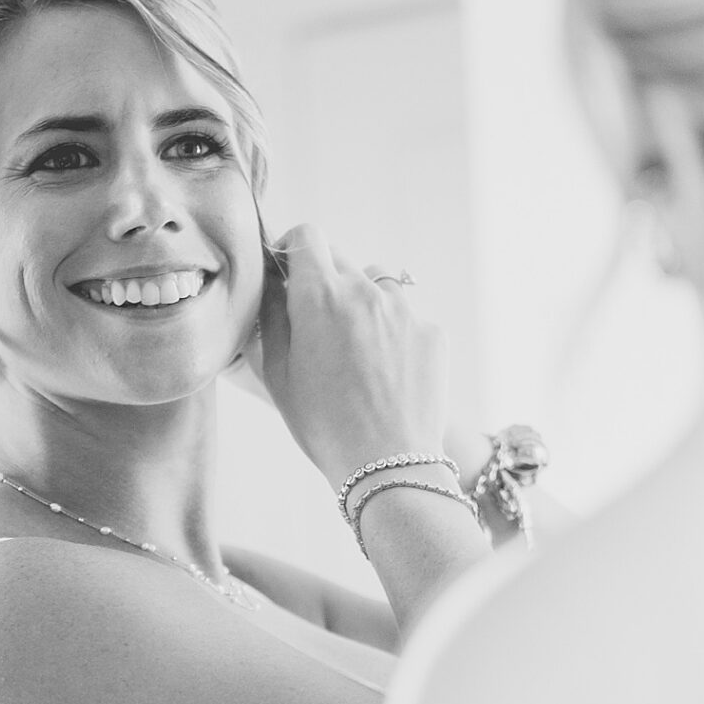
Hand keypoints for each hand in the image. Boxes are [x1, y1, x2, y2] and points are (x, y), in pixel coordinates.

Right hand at [255, 227, 448, 489]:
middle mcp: (365, 291)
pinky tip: (386, 373)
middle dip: (326, 282)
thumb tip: (274, 283)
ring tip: (356, 352)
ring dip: (364, 303)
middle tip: (318, 326)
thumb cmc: (322, 425)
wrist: (388, 466)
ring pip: (378, 285)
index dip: (294, 250)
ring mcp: (404, 311)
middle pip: (341, 261)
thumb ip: (272, 317)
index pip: (306, 237)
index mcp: (320, 296)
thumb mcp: (277, 373)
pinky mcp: (431, 333)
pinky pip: (407, 318)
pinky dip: (394, 334)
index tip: (290, 272)